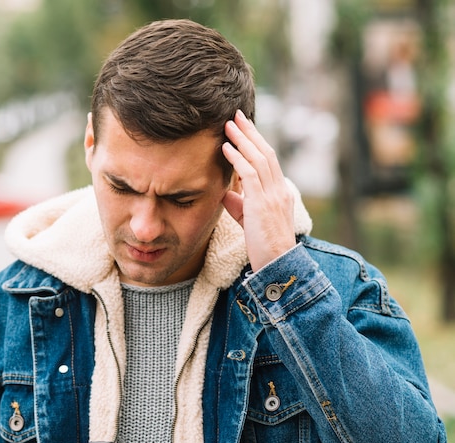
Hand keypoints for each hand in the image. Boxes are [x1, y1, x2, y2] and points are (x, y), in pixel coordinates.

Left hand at [222, 110, 295, 271]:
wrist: (277, 264)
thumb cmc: (263, 247)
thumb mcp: (249, 221)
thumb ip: (239, 205)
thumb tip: (225, 192)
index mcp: (280, 192)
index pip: (268, 161)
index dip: (256, 142)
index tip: (243, 128)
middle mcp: (279, 190)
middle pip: (266, 153)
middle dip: (250, 132)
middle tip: (236, 115)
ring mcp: (273, 196)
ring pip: (259, 159)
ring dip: (243, 140)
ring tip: (228, 125)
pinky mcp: (262, 204)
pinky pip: (250, 175)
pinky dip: (238, 159)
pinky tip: (226, 148)